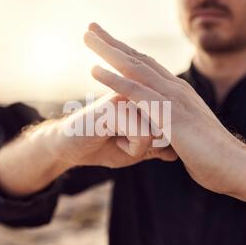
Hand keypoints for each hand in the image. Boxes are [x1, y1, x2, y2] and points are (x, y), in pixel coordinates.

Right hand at [50, 92, 177, 168]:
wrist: (69, 147)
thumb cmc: (103, 145)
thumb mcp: (136, 150)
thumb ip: (156, 149)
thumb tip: (176, 154)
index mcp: (148, 95)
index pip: (175, 123)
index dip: (160, 142)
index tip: (135, 138)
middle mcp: (141, 90)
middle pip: (170, 127)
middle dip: (152, 145)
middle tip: (125, 140)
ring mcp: (130, 95)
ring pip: (159, 132)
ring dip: (140, 148)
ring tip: (118, 139)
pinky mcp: (118, 105)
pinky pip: (143, 136)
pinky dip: (131, 148)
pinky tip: (112, 140)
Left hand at [84, 23, 245, 193]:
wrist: (235, 167)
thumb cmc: (213, 157)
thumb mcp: (189, 136)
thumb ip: (176, 128)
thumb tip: (167, 132)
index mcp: (179, 93)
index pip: (148, 66)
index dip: (126, 53)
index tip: (107, 42)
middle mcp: (176, 89)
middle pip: (138, 59)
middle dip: (113, 43)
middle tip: (91, 28)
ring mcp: (173, 98)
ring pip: (134, 68)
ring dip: (108, 51)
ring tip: (87, 37)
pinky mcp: (169, 113)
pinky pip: (136, 92)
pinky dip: (114, 79)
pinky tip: (94, 70)